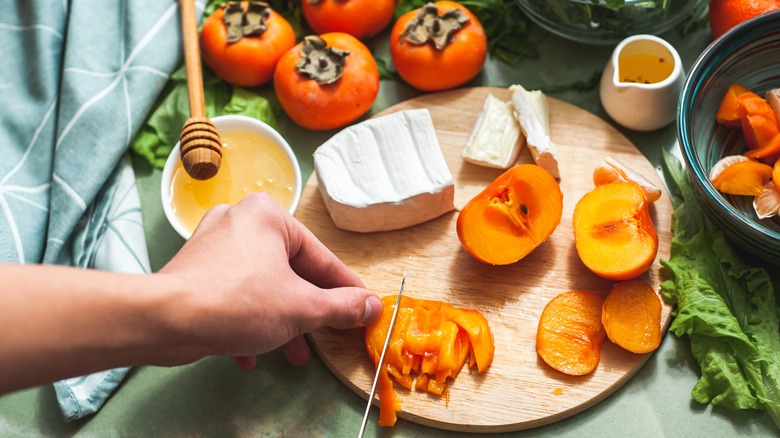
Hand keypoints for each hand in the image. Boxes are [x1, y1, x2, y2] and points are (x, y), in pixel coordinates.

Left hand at [159, 192, 382, 368]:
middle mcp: (240, 219)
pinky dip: (247, 320)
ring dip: (280, 321)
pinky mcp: (193, 268)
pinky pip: (233, 292)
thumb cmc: (238, 303)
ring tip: (292, 355)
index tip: (364, 308)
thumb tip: (372, 306)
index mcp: (269, 214)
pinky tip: (249, 354)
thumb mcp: (302, 308)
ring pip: (262, 285)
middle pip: (290, 271)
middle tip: (326, 336)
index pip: (321, 257)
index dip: (346, 289)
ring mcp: (213, 243)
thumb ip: (342, 307)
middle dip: (307, 311)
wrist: (165, 320)